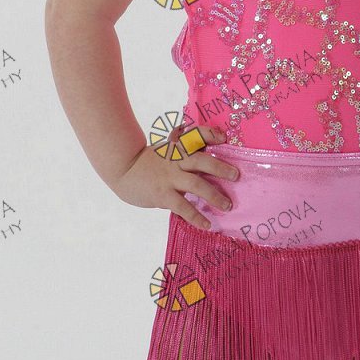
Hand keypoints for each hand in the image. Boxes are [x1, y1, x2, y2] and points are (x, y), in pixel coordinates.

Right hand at [109, 125, 239, 230]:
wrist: (123, 170)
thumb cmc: (149, 160)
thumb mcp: (166, 148)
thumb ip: (184, 147)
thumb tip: (207, 149)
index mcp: (178, 146)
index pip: (196, 135)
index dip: (210, 134)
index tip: (223, 138)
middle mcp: (176, 160)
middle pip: (202, 160)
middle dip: (221, 168)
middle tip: (236, 176)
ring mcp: (169, 177)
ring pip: (196, 184)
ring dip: (214, 195)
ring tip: (227, 205)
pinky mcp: (162, 194)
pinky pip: (183, 207)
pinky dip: (196, 216)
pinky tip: (207, 225)